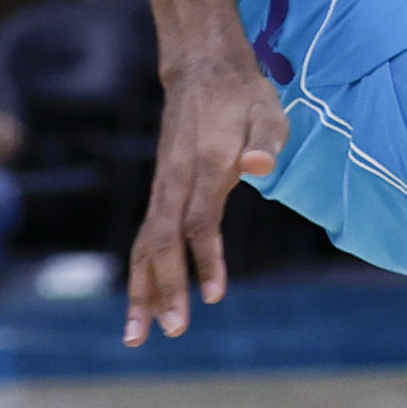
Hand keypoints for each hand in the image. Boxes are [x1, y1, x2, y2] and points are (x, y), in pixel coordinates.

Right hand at [128, 51, 285, 344]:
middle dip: (166, 288)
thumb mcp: (267, 111)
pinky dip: (141, 274)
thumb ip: (266, 140)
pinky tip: (143, 307)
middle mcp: (177, 180)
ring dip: (142, 292)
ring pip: (145, 245)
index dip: (206, 258)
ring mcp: (164, 188)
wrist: (203, 71)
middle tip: (175, 330)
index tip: (214, 294)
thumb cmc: (243, 96)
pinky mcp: (161, 193)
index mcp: (206, 165)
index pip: (200, 220)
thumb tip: (259, 166)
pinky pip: (146, 239)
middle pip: (163, 241)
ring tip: (139, 337)